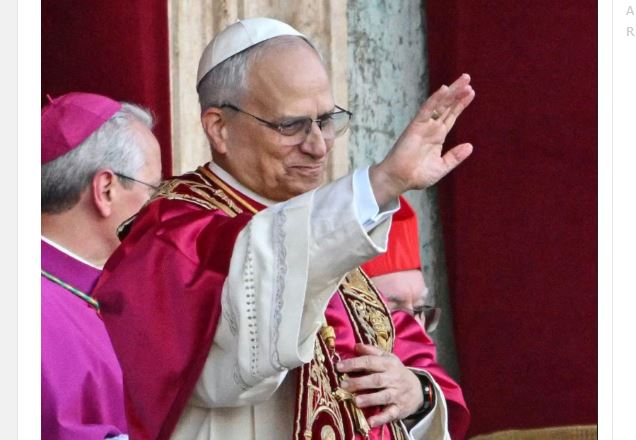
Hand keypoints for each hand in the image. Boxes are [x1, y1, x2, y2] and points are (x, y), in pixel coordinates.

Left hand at [336, 343, 423, 427]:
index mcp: (389, 364)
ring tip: (355, 401)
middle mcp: (393, 379)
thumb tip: (355, 346)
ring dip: (369, 399)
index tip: (339, 367)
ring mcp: (397, 395)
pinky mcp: (398, 409)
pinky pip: (390, 414)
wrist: (418, 390)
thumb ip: (371, 352)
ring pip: (383, 396)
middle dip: (359, 382)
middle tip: (343, 385)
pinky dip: (380, 418)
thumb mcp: (387, 358)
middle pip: (376, 380)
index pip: (370, 362)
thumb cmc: (396, 372)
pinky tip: (370, 421)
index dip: (354, 364)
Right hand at [370, 74, 474, 205]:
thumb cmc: (417, 175)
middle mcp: (432, 128)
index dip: (460, 104)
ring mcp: (424, 126)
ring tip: (464, 80)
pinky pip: (427, 110)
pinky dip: (435, 100)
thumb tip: (470, 146)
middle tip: (467, 78)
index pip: (451, 116)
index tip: (470, 92)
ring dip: (451, 92)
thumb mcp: (441, 167)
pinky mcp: (415, 126)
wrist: (400, 179)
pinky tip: (444, 89)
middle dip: (457, 93)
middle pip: (447, 106)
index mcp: (438, 137)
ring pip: (440, 104)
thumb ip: (454, 157)